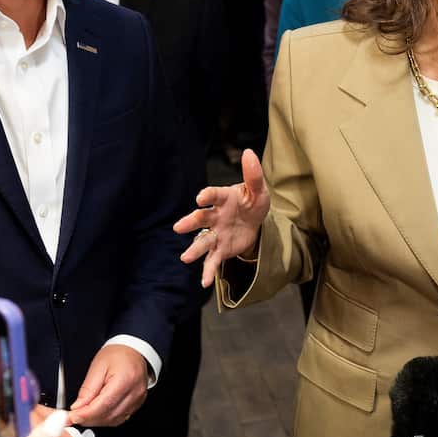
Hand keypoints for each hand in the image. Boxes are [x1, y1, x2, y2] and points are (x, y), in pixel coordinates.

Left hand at [68, 345, 148, 426]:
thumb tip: (78, 407)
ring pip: (114, 420)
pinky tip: (98, 413)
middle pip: (109, 415)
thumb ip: (87, 389)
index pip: (103, 405)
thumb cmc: (117, 354)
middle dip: (89, 419)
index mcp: (125, 380)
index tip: (72, 417)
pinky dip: (107, 418)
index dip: (86, 414)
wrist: (133, 350)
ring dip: (97, 420)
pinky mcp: (137, 404)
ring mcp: (138, 399)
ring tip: (85, 414)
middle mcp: (134, 392)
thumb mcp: (97, 367)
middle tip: (74, 416)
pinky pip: (120, 418)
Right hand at [174, 148, 269, 286]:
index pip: (213, 195)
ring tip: (185, 258)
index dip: (207, 196)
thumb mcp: (258, 190)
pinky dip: (208, 271)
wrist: (254, 223)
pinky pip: (212, 261)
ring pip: (202, 241)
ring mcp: (216, 234)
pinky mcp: (220, 249)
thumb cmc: (252, 202)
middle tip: (179, 227)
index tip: (200, 198)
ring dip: (194, 249)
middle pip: (200, 219)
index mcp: (223, 198)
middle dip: (190, 222)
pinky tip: (205, 283)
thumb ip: (253, 175)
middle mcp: (215, 216)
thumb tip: (249, 152)